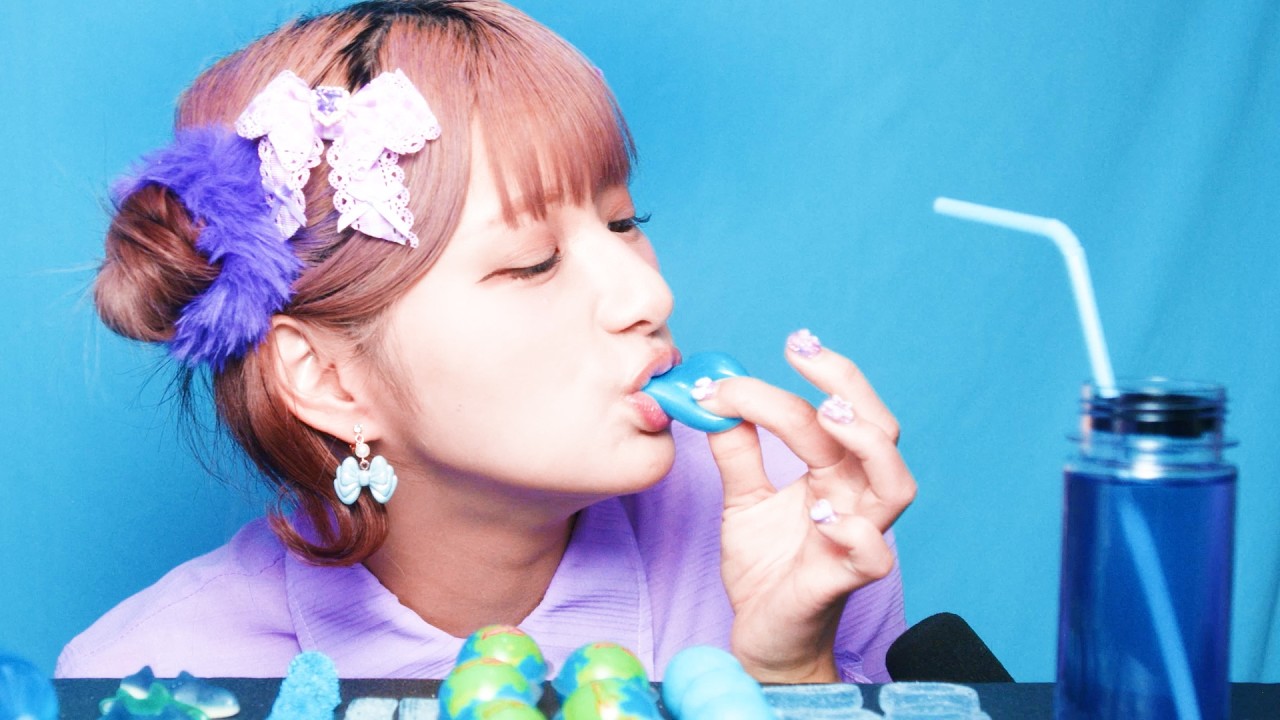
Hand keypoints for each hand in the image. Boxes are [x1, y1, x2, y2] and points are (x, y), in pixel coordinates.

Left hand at [694, 330, 915, 682]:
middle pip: (880, 430)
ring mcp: (856, 538)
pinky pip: (872, 555)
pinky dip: (855, 531)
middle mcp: (854, 498)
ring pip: (895, 485)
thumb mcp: (742, 499)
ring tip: (828, 416)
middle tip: (802, 351)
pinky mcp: (843, 581)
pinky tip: (821, 515)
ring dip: (866, 444)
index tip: (757, 359)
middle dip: (848, 383)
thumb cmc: (765, 566)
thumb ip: (737, 450)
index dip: (803, 378)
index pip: (831, 412)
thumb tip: (714, 394)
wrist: (762, 634)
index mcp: (834, 473)